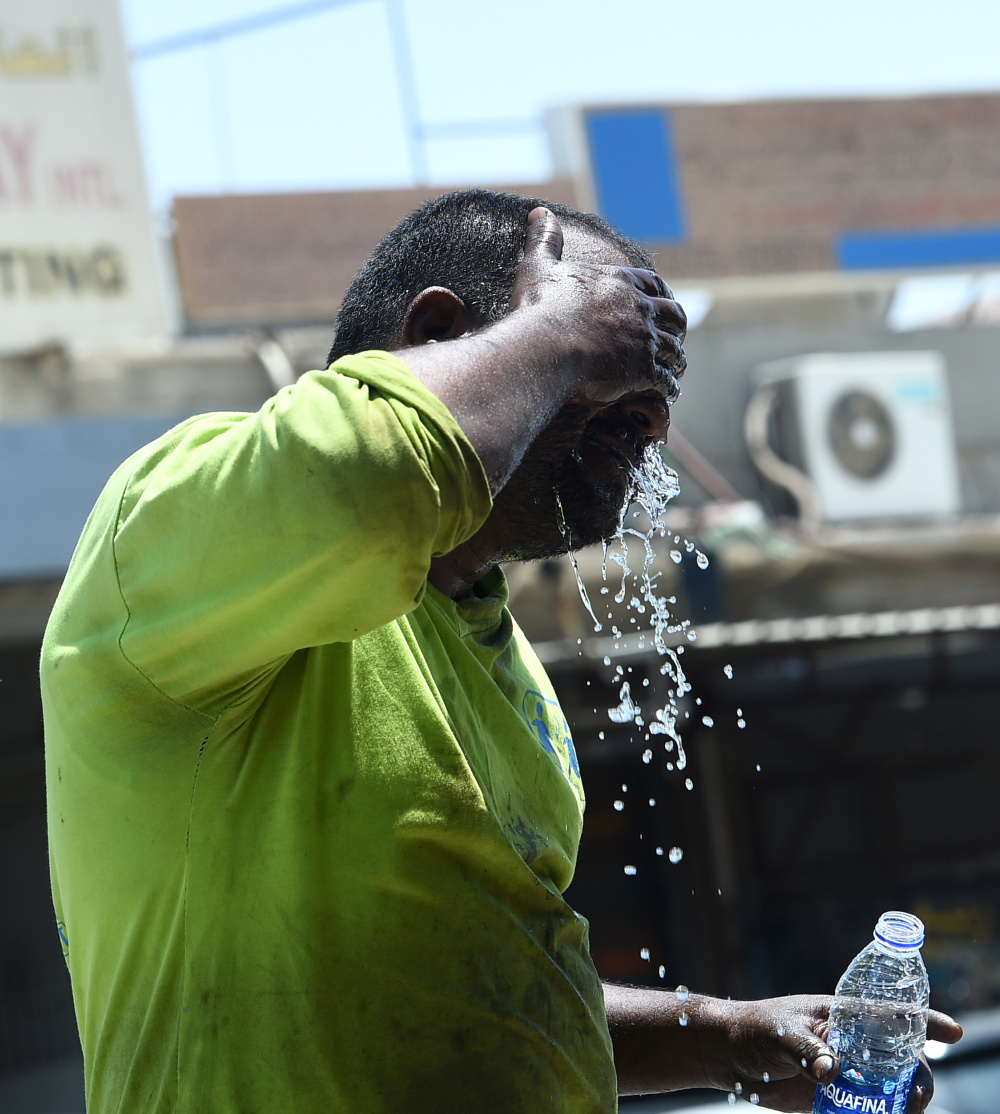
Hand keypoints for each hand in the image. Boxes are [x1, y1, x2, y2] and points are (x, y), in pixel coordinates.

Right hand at [506, 206, 686, 408]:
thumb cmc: (540, 308)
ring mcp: (644, 340)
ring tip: (677, 370)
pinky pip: (666, 379)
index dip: (659, 294)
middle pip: (674, 314)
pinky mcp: (643, 370)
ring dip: (677, 359)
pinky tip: (669, 393)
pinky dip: (670, 386)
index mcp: (619, 282)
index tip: (662, 302)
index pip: (652, 283)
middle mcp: (639, 308)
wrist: (547, 347)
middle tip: (676, 338)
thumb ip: (544, 239)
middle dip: (677, 327)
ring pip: (674, 348)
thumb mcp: (539, 266)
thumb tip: (538, 211)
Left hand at [702, 996, 962, 1112]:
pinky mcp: (836, 1100)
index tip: (954, 1032)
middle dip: (917, 1080)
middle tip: (914, 1099)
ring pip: (890, 1091)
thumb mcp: (779, 1033)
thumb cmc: (754, 1029)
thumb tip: (832, 1072)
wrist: (729, 1056)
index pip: (892, 1015)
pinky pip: (868, 1113)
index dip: (926, 1022)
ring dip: (903, 1106)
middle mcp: (853, 1045)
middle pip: (902, 1061)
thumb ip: (805, 1050)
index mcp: (843, 1016)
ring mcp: (848, 1073)